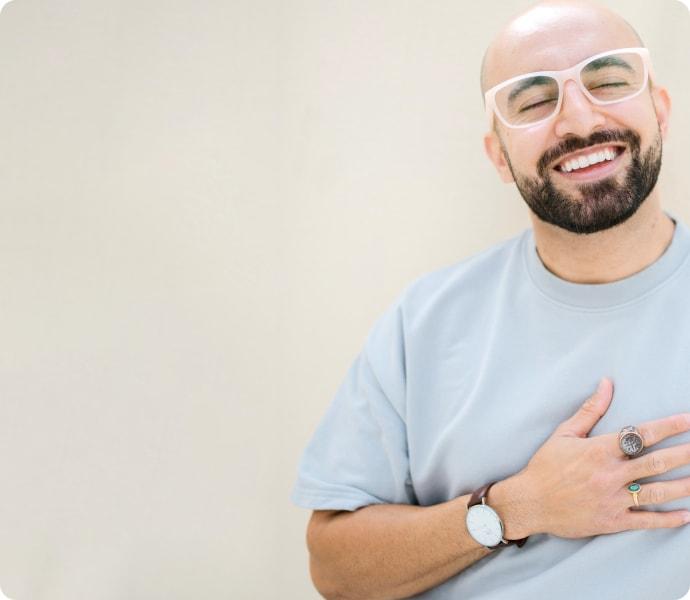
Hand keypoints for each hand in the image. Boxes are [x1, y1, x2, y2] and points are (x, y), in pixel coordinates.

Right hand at [517, 378, 689, 538]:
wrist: (529, 502)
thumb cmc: (545, 466)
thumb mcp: (564, 433)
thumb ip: (590, 410)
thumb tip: (607, 384)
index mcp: (598, 450)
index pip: (641, 435)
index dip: (668, 426)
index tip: (688, 420)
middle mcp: (609, 474)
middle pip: (656, 462)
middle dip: (684, 454)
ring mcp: (612, 499)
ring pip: (656, 492)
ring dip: (683, 485)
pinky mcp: (612, 521)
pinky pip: (646, 520)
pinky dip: (667, 519)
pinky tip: (685, 515)